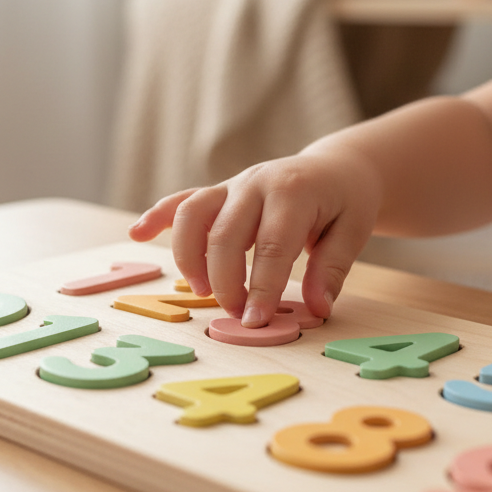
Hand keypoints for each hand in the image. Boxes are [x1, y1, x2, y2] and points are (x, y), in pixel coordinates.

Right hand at [127, 148, 381, 326]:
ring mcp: (232, 185)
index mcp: (293, 192)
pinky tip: (137, 234)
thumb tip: (317, 308)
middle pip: (225, 234)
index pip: (271, 246)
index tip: (255, 323)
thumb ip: (332, 269)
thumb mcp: (353, 232)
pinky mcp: (218, 192)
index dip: (261, 288)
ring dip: (188, 256)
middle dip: (225, 281)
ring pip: (193, 214)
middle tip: (234, 316)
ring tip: (200, 292)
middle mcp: (256, 183)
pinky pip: (183, 200)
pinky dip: (157, 216)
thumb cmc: (346, 203)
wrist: (336, 168)